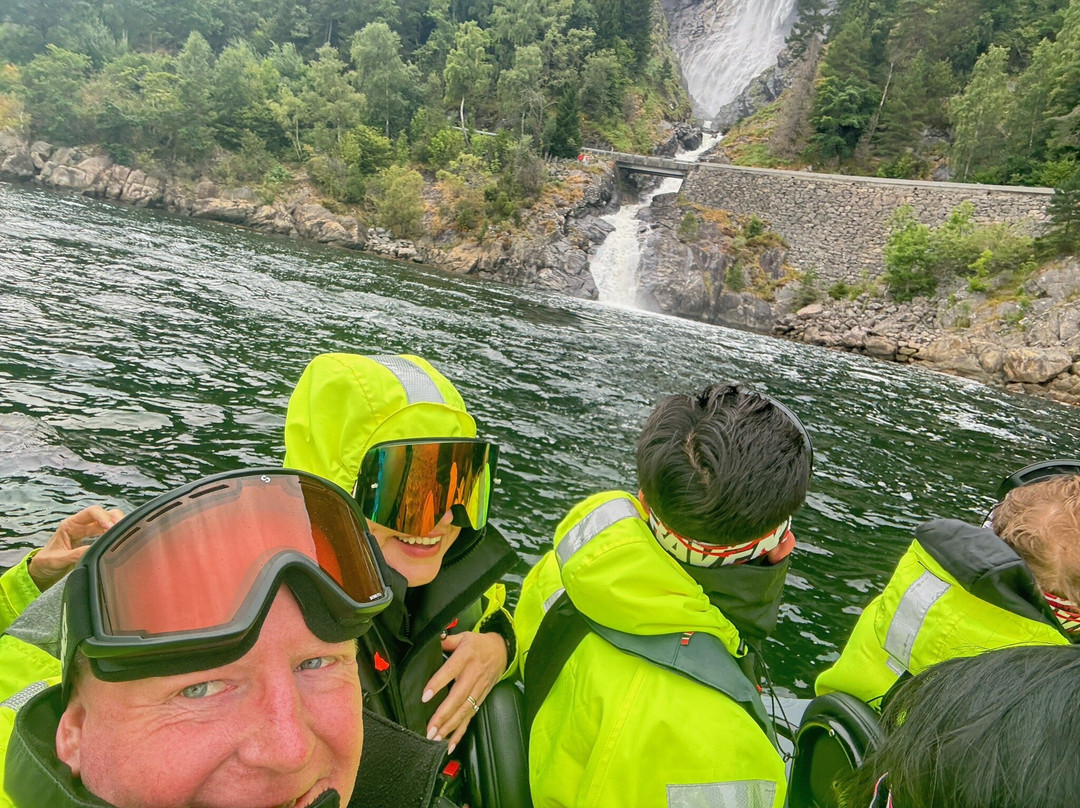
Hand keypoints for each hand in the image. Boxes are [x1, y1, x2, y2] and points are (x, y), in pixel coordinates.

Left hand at [28, 505, 123, 590]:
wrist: (43, 570)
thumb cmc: (46, 562)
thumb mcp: (57, 559)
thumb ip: (74, 554)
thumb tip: (93, 550)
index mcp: (70, 524)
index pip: (91, 512)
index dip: (103, 517)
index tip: (110, 528)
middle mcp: (81, 525)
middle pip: (104, 514)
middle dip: (115, 519)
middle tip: (123, 530)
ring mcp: (88, 532)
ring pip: (108, 522)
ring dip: (118, 526)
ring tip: (126, 534)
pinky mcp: (94, 540)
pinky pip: (108, 533)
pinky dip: (116, 534)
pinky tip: (120, 540)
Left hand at [422, 631, 508, 753]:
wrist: (502, 650)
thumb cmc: (478, 644)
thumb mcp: (463, 636)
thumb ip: (446, 640)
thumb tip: (431, 640)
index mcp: (466, 657)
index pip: (450, 671)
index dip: (438, 683)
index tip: (425, 697)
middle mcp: (473, 674)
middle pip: (458, 697)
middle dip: (444, 715)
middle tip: (430, 728)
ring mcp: (479, 688)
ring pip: (465, 710)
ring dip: (450, 726)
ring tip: (436, 738)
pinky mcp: (482, 698)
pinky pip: (471, 716)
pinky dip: (461, 731)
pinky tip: (450, 743)